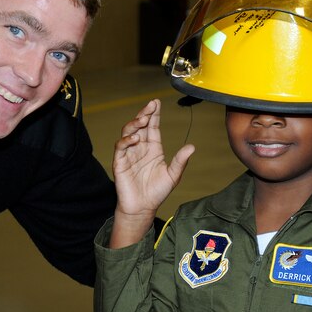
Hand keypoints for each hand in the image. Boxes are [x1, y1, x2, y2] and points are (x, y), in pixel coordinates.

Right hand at [110, 99, 194, 247]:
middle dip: (144, 114)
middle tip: (151, 105)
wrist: (142, 208)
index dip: (154, 115)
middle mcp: (140, 148)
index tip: (157, 102)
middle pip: (140, 125)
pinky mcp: (120, 162)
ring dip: (135, 124)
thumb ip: (180, 161)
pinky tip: (136, 138)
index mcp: (153, 148)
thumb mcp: (172, 175)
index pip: (153, 127)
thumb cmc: (156, 192)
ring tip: (143, 119)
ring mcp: (129, 154)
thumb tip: (192, 147)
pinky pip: (121, 147)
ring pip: (128, 132)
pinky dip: (127, 141)